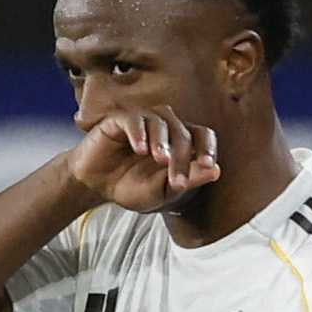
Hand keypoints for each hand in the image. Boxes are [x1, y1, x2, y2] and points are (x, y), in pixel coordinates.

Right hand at [65, 106, 219, 213]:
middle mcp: (164, 126)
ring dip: (163, 140)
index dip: (208, 148)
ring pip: (161, 120)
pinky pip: (133, 119)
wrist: (95, 186)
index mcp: (179, 141)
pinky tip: (140, 148)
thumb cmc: (129, 187)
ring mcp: (142, 120)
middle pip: (183, 132)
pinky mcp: (119, 119)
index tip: (208, 165)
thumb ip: (187, 181)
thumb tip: (216, 171)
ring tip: (160, 159)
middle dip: (182, 157)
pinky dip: (139, 132)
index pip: (202, 135)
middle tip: (176, 180)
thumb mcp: (161, 192)